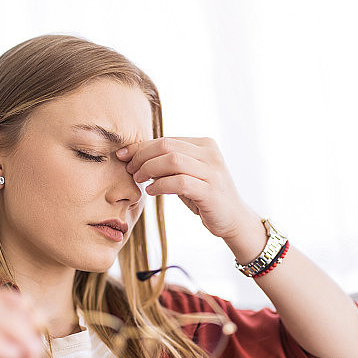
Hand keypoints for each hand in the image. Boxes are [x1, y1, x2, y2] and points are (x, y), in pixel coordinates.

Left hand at [118, 137, 255, 238]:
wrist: (233, 218)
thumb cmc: (205, 196)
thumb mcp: (188, 174)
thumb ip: (169, 163)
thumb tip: (136, 155)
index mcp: (204, 144)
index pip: (166, 139)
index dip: (141, 146)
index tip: (123, 156)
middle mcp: (210, 154)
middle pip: (166, 146)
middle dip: (142, 156)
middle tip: (130, 170)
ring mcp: (212, 172)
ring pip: (172, 160)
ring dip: (149, 169)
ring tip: (139, 180)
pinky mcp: (211, 191)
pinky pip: (180, 182)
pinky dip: (161, 185)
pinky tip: (152, 191)